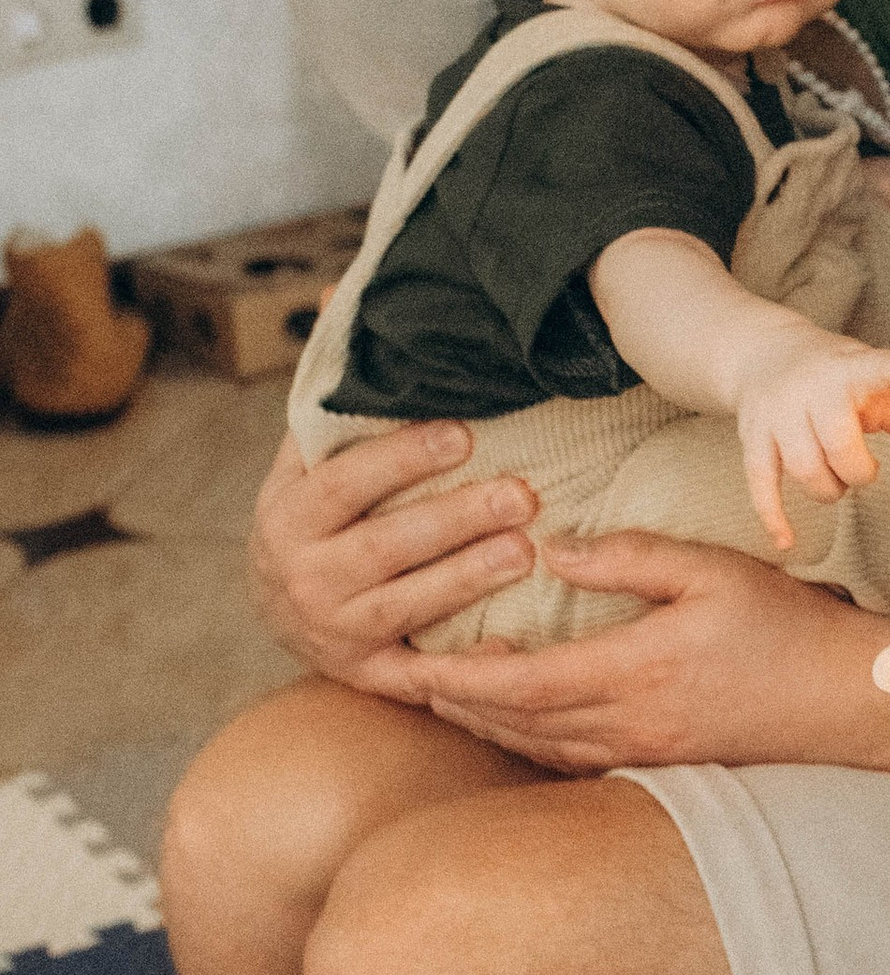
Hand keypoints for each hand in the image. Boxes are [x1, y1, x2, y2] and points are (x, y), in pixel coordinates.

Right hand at [251, 423, 538, 695]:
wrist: (280, 608)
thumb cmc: (317, 514)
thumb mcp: (310, 459)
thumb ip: (339, 396)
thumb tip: (350, 296)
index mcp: (289, 515)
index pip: (344, 482)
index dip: (401, 458)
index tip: (463, 434)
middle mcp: (304, 577)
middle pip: (384, 546)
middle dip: (454, 520)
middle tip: (520, 496)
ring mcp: (336, 632)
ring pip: (405, 607)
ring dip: (466, 580)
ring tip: (525, 552)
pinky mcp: (368, 676)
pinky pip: (416, 678)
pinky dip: (462, 670)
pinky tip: (509, 648)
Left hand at [402, 531, 889, 774]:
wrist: (844, 699)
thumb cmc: (783, 627)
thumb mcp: (709, 570)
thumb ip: (627, 557)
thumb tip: (550, 546)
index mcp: (635, 671)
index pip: (520, 682)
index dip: (456, 677)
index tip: (407, 662)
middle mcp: (630, 723)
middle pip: (515, 722)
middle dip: (452, 704)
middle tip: (400, 678)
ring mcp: (644, 750)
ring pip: (538, 747)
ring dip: (484, 725)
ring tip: (444, 696)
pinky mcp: (660, 761)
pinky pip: (573, 759)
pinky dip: (528, 741)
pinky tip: (515, 721)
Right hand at [733, 328, 889, 551]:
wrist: (765, 354)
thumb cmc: (842, 381)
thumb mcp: (885, 394)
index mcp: (853, 370)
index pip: (884, 368)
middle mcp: (811, 388)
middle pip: (839, 445)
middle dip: (858, 471)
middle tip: (863, 467)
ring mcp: (777, 413)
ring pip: (804, 469)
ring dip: (829, 489)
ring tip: (836, 475)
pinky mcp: (753, 436)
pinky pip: (760, 483)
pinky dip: (773, 516)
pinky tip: (786, 542)